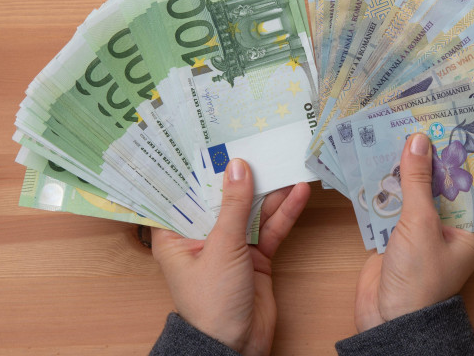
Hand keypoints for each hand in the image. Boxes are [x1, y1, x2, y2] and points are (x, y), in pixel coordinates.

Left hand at [152, 159, 309, 355]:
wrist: (235, 348)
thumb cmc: (211, 302)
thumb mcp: (221, 247)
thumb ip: (233, 206)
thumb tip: (238, 166)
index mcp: (176, 234)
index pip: (184, 193)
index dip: (197, 167)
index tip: (210, 139)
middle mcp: (202, 236)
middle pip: (223, 198)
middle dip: (241, 175)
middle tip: (257, 143)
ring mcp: (231, 247)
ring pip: (251, 211)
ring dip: (269, 191)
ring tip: (285, 162)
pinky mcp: (256, 257)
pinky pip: (270, 229)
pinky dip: (284, 213)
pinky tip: (298, 192)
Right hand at [354, 133, 473, 331]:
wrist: (388, 322)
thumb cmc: (419, 280)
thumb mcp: (420, 224)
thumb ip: (417, 181)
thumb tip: (418, 140)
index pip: (473, 179)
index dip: (462, 150)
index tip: (453, 117)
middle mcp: (453, 225)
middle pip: (442, 181)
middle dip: (428, 154)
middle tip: (418, 115)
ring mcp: (424, 229)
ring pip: (416, 189)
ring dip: (404, 166)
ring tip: (393, 128)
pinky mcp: (399, 234)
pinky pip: (394, 202)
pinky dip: (385, 184)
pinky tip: (373, 159)